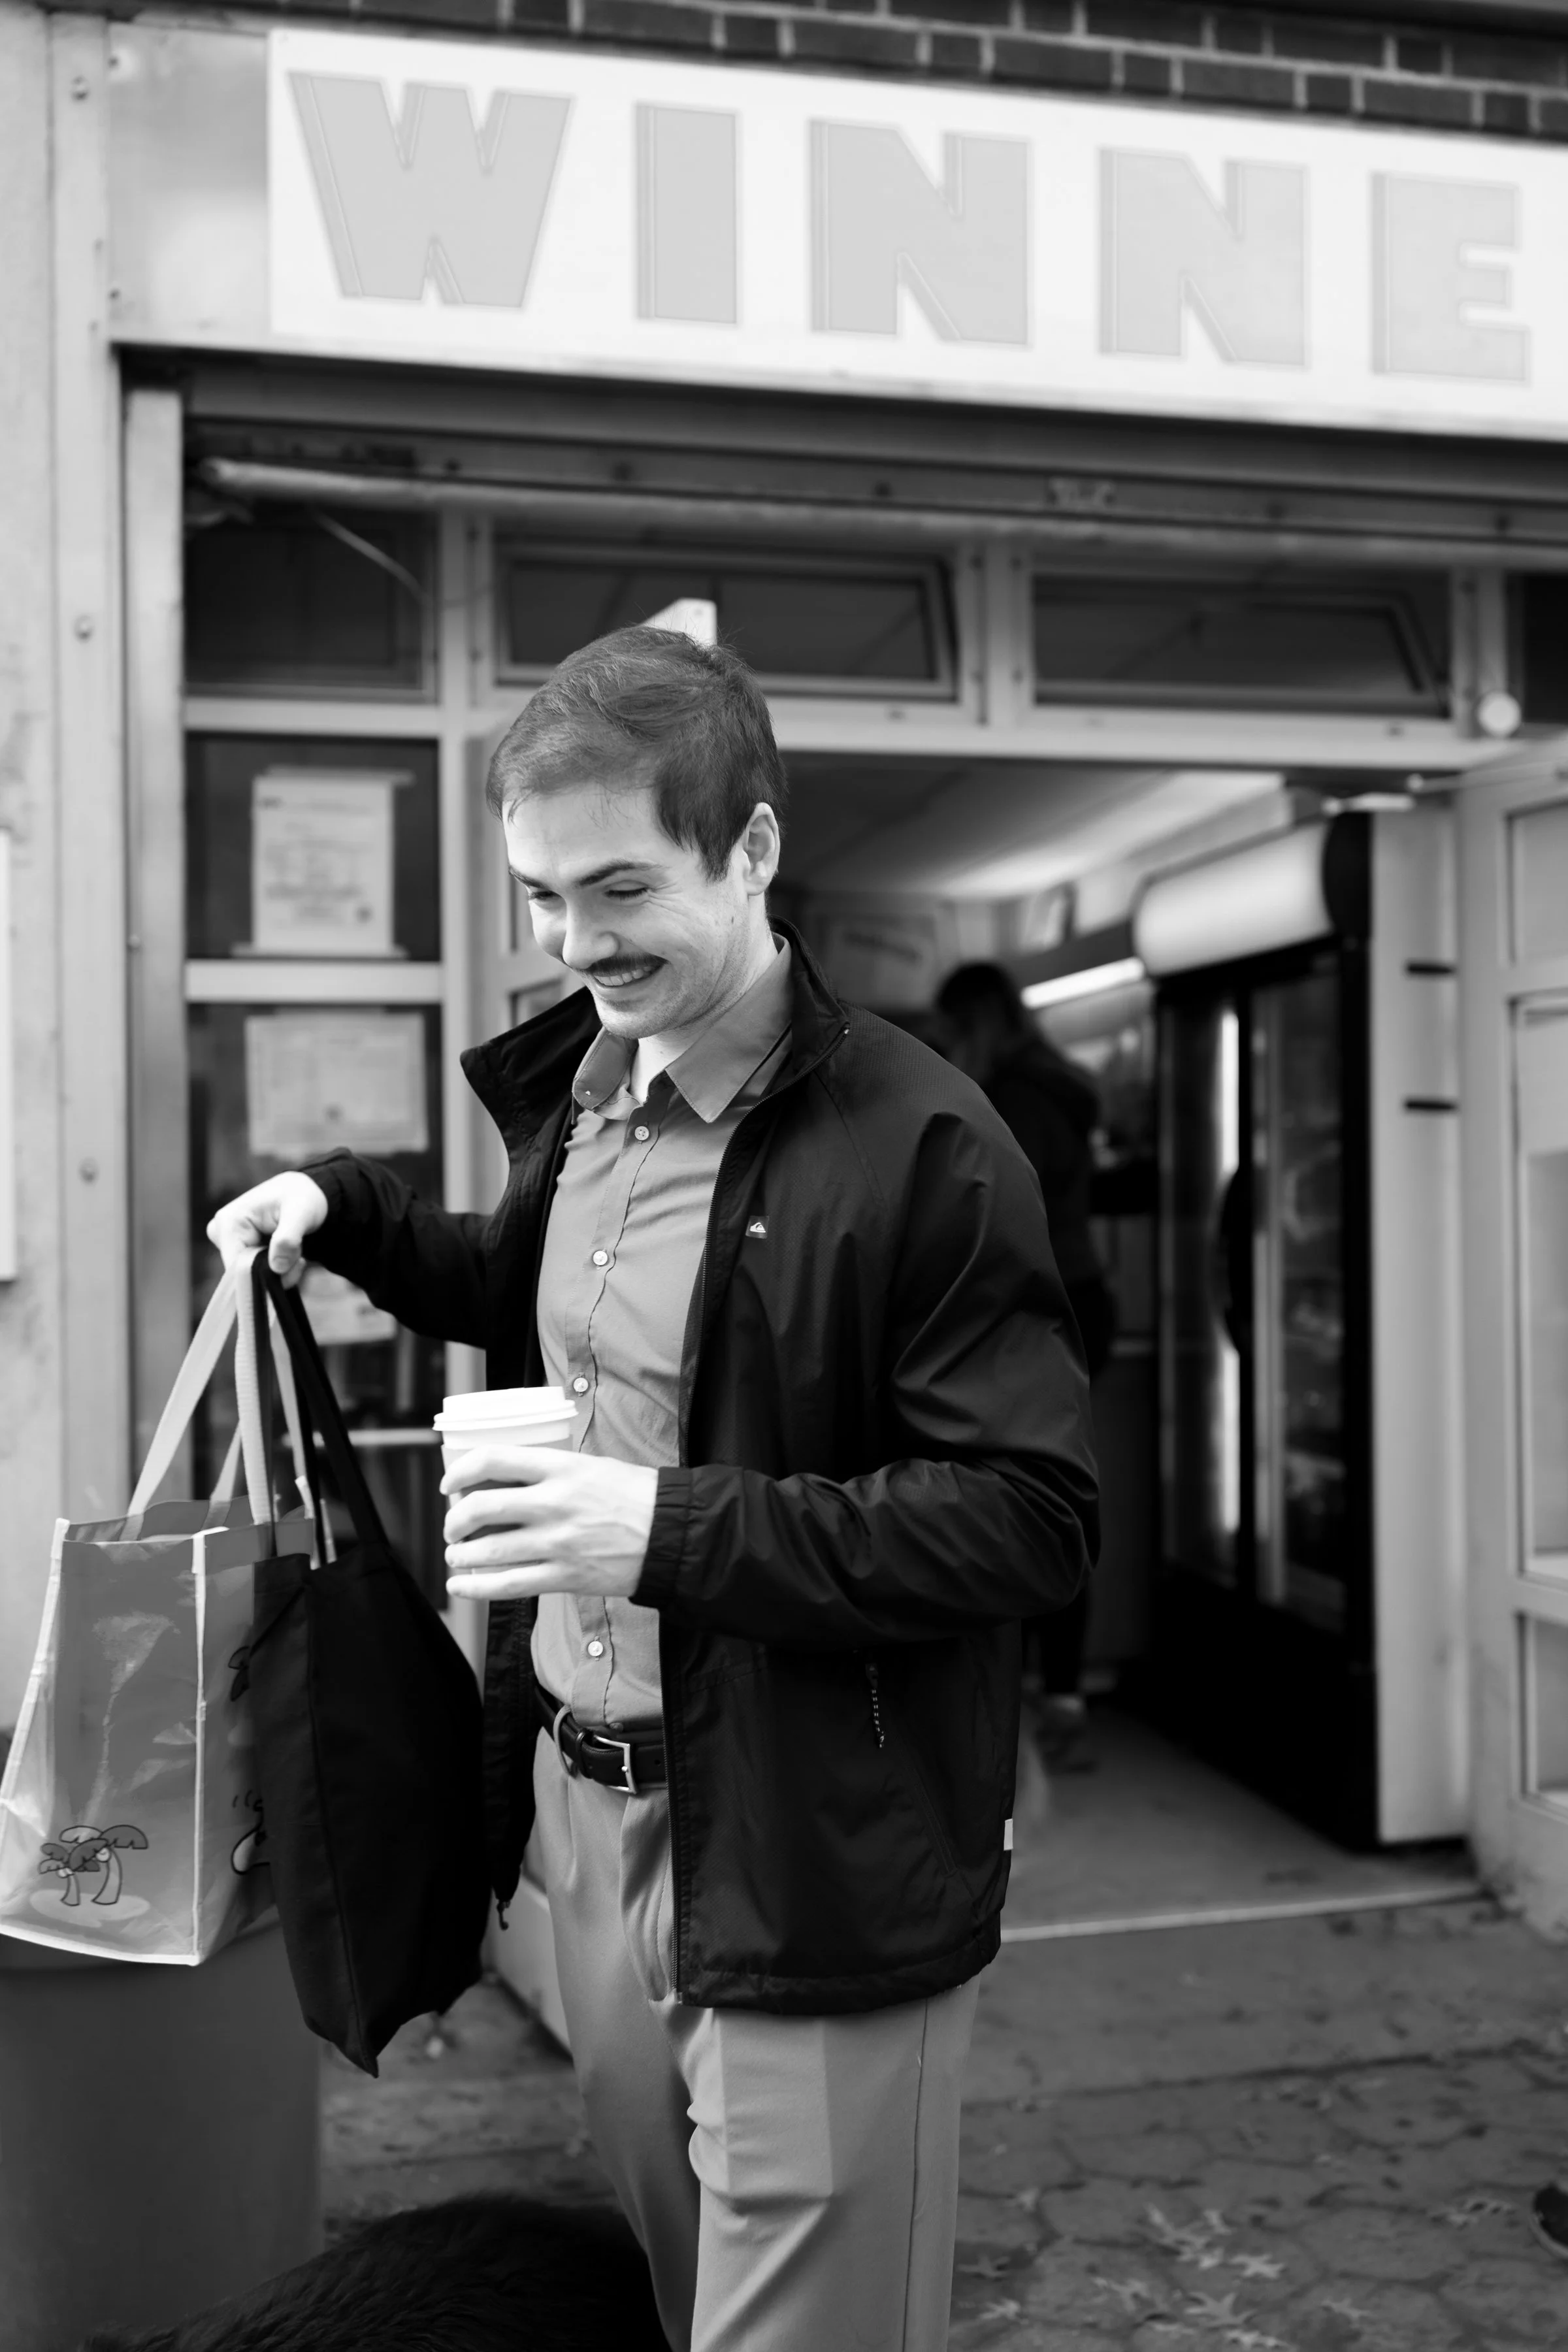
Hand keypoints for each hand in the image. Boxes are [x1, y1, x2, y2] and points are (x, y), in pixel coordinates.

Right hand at [207, 1172, 329, 1287]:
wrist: (302, 1192)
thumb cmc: (301, 1198)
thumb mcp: (301, 1213)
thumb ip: (288, 1239)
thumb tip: (276, 1267)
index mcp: (229, 1222)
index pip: (237, 1268)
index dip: (265, 1277)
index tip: (296, 1267)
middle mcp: (220, 1232)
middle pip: (243, 1273)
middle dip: (275, 1273)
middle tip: (301, 1259)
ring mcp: (226, 1240)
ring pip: (251, 1274)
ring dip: (278, 1271)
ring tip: (297, 1252)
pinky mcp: (236, 1247)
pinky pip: (254, 1270)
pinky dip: (275, 1269)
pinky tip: (289, 1255)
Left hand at [442, 1446, 657, 1601]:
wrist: (672, 1534)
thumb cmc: (635, 1496)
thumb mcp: (592, 1466)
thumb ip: (551, 1471)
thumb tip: (508, 1480)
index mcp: (561, 1468)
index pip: (494, 1459)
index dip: (460, 1470)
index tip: (449, 1483)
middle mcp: (554, 1503)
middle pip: (482, 1507)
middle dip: (455, 1520)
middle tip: (452, 1526)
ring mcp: (558, 1543)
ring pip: (488, 1550)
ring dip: (460, 1554)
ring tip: (455, 1555)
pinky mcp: (565, 1577)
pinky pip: (509, 1585)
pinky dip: (476, 1588)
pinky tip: (461, 1586)